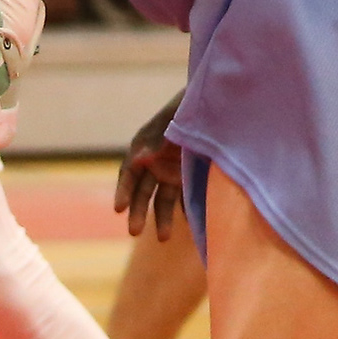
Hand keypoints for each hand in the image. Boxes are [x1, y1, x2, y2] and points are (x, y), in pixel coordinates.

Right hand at [114, 90, 185, 239]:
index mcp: (144, 146)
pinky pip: (186, 197)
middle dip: (138, 211)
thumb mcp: (175, 118)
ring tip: (164, 238)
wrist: (219, 100)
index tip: (118, 208)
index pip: (129, 173)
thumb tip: (139, 159)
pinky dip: (188, 211)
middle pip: (143, 191)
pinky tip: (194, 224)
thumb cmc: (191, 105)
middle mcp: (155, 162)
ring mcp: (172, 170)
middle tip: (134, 232)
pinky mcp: (189, 176)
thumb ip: (159, 139)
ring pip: (163, 199)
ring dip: (162, 218)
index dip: (123, 191)